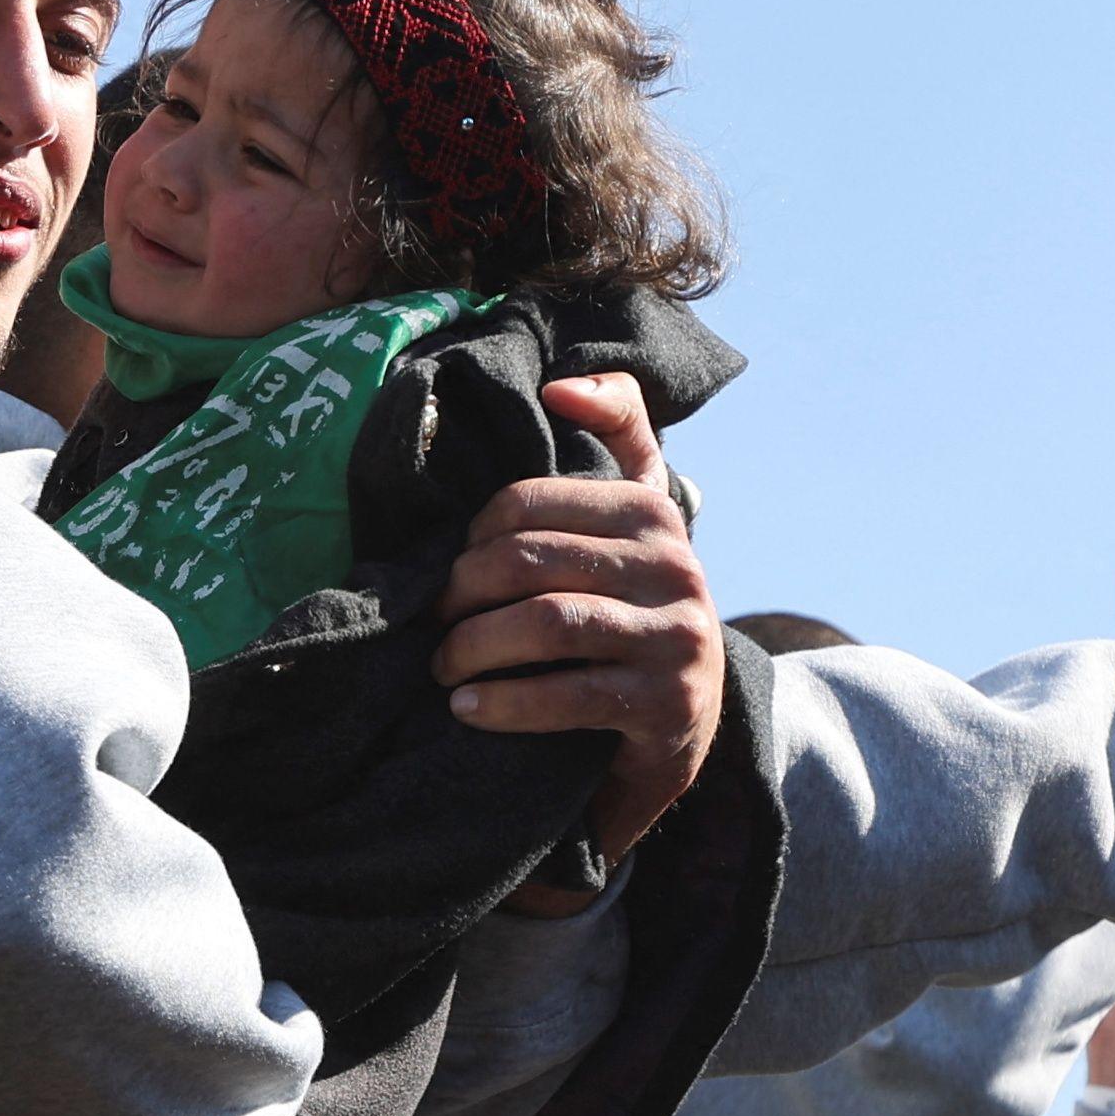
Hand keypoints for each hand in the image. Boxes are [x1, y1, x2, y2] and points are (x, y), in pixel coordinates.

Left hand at [439, 372, 722, 864]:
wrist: (682, 729)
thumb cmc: (629, 617)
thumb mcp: (630, 528)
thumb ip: (616, 436)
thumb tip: (560, 386)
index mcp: (652, 511)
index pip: (529, 501)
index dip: (471, 539)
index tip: (448, 574)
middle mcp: (676, 565)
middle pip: (530, 560)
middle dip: (461, 595)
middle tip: (432, 626)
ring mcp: (678, 636)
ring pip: (546, 622)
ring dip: (473, 648)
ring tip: (443, 668)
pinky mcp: (669, 705)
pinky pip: (567, 695)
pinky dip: (504, 704)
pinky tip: (467, 710)